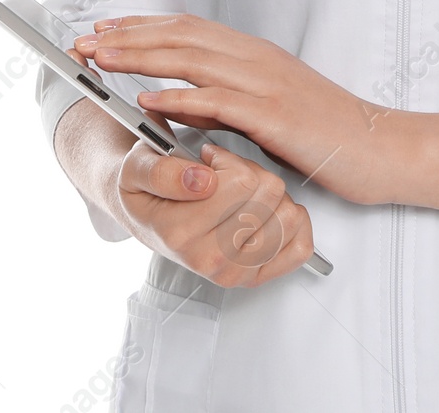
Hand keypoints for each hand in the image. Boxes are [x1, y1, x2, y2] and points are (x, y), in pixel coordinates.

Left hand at [73, 14, 399, 206]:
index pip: (188, 28)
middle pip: (181, 36)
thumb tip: (185, 100)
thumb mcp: (269, 108)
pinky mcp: (274, 114)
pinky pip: (218, 101)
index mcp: (254, 54)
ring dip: (141, 56)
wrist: (380, 147)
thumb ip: (227, 99)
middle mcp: (256, 59)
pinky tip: (148, 99)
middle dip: (128, 36)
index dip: (143, 26)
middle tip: (86, 40)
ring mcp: (265, 83)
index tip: (105, 29)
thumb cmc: (327, 132)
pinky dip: (179, 97)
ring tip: (101, 59)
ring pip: (192, 59)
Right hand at [112, 135, 315, 287]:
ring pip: (289, 215)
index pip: (243, 182)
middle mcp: (209, 260)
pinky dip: (293, 222)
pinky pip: (300, 247)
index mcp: (180, 233)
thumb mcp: (138, 167)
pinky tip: (267, 211)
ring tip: (243, 194)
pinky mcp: (254, 277)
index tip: (210, 163)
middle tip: (226, 177)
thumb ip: (163, 171)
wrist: (146, 218)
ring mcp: (234, 273)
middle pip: (270, 193)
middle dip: (251, 173)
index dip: (229, 160)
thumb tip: (200, 180)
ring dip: (271, 196)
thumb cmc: (148, 191)